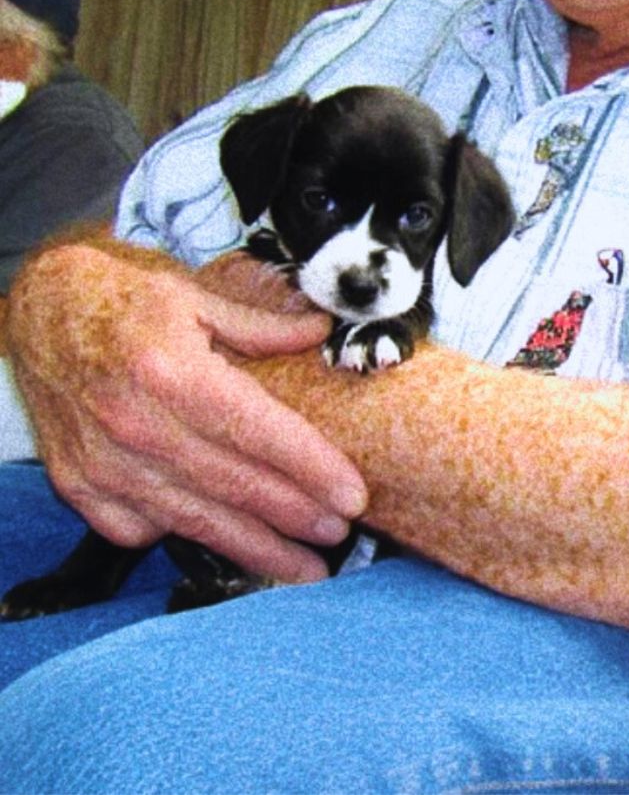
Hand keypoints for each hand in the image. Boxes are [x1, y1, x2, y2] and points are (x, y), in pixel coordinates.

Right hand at [6, 241, 367, 583]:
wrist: (41, 312)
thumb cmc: (124, 302)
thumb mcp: (194, 297)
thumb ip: (260, 325)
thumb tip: (320, 331)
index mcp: (172, 371)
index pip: (257, 430)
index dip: (309, 467)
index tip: (352, 495)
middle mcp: (135, 423)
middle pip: (232, 483)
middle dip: (293, 515)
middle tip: (340, 534)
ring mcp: (103, 462)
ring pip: (193, 518)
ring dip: (253, 547)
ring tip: (302, 566)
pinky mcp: (79, 485)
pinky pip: (142, 527)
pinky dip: (184, 536)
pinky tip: (225, 543)